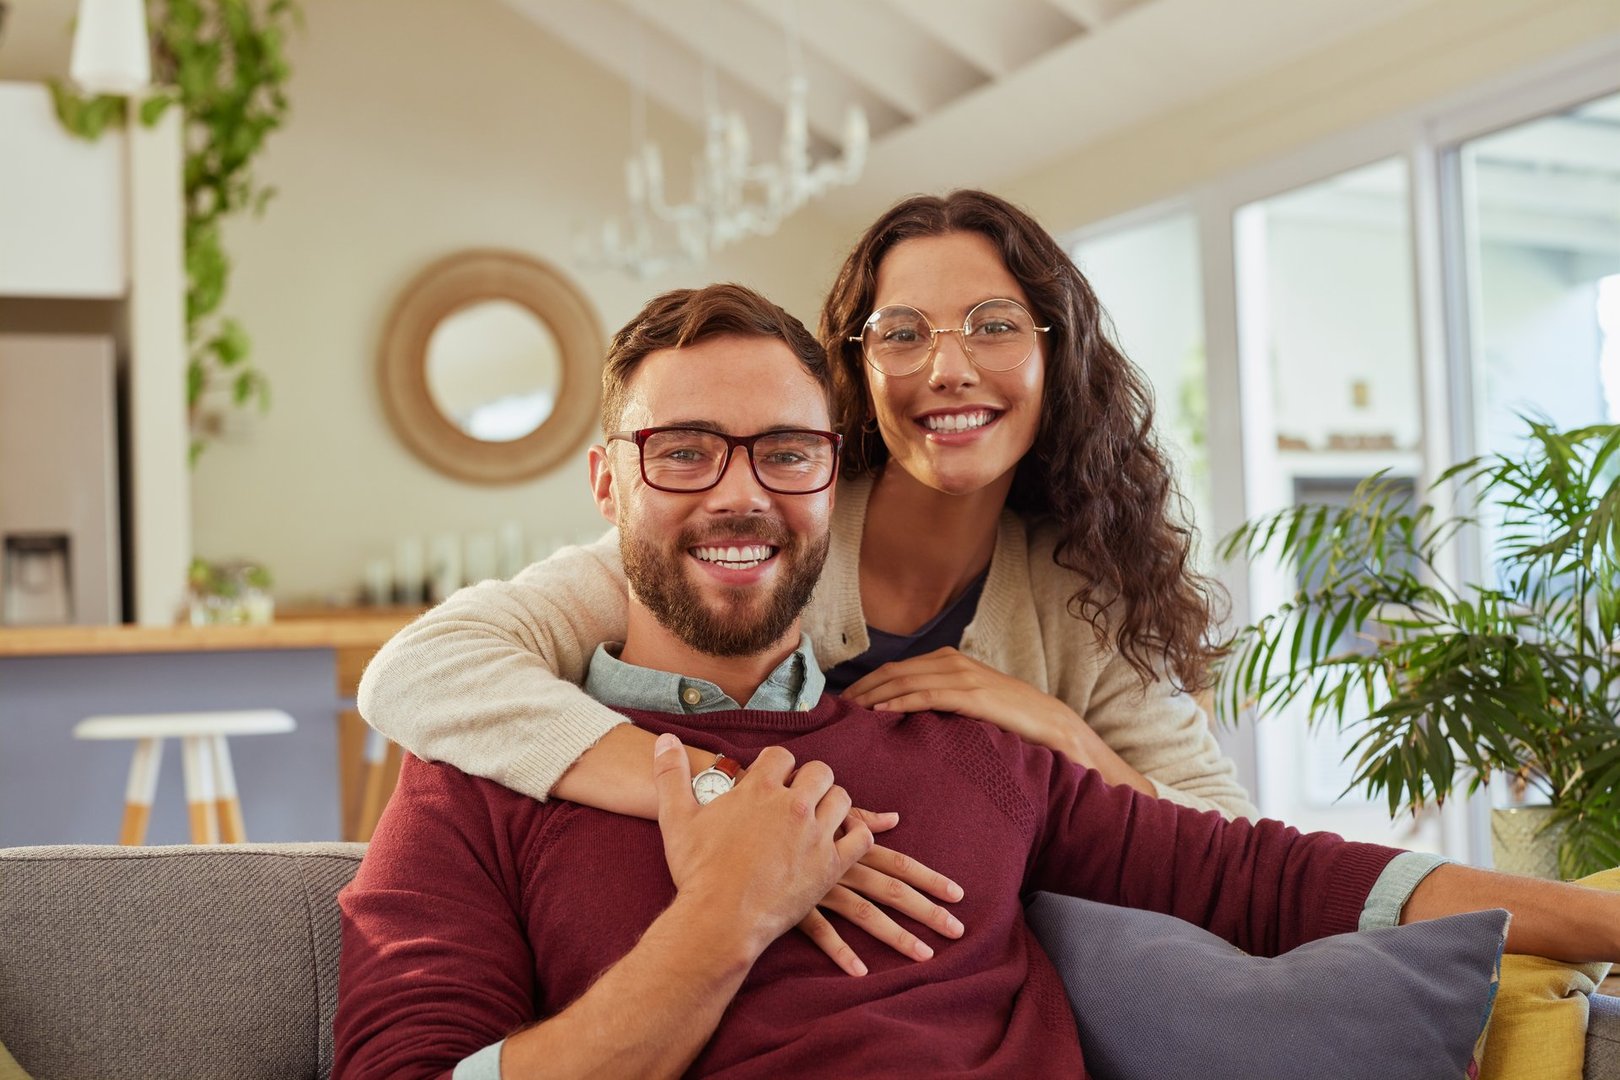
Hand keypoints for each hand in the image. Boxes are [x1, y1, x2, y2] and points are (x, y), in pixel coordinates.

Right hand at [653, 735, 872, 959]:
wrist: (720, 919)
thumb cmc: (697, 871)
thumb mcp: (676, 819)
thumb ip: (671, 774)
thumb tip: (665, 739)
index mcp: (759, 789)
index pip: (781, 756)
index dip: (777, 765)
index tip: (773, 779)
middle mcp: (792, 805)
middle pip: (818, 772)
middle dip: (810, 780)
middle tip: (800, 797)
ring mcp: (815, 834)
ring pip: (841, 800)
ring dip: (833, 803)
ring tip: (821, 816)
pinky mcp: (831, 865)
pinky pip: (860, 838)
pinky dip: (858, 834)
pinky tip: (846, 838)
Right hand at [796, 823, 966, 975]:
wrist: (736, 817)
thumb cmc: (783, 811)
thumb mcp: (823, 810)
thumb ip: (860, 816)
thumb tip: (895, 819)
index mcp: (852, 844)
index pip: (901, 863)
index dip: (930, 878)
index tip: (959, 894)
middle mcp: (843, 866)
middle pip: (893, 890)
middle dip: (927, 911)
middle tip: (958, 930)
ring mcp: (820, 888)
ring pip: (865, 914)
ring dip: (896, 935)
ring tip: (925, 956)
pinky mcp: (795, 906)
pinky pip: (820, 931)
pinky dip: (840, 951)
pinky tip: (860, 972)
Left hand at [844, 647, 1084, 755]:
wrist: (1049, 721)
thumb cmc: (1007, 716)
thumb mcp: (968, 700)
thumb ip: (939, 698)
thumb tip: (902, 714)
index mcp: (947, 660)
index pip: (895, 669)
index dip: (866, 684)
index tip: (843, 702)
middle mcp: (950, 661)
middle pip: (893, 673)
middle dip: (862, 690)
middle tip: (836, 711)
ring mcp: (962, 676)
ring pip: (906, 682)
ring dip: (874, 697)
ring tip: (850, 713)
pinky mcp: (972, 694)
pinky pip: (929, 696)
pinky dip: (902, 702)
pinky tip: (882, 713)